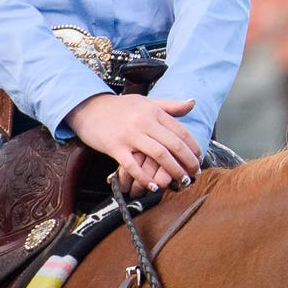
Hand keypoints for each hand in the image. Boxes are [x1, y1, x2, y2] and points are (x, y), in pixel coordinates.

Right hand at [65, 93, 202, 192]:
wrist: (88, 107)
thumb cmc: (120, 107)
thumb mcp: (146, 101)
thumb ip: (170, 105)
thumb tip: (193, 103)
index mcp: (154, 112)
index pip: (181, 131)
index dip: (193, 147)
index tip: (199, 158)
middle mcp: (145, 122)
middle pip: (173, 145)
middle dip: (187, 161)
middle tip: (194, 173)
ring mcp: (129, 135)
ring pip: (158, 154)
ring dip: (172, 170)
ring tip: (180, 180)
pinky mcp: (114, 146)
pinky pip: (132, 165)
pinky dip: (144, 177)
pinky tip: (153, 185)